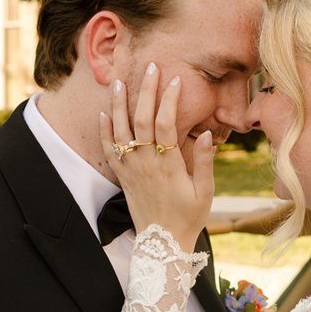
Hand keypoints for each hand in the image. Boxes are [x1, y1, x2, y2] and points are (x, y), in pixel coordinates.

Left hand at [99, 63, 213, 249]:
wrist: (162, 243)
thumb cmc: (188, 217)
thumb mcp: (205, 192)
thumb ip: (204, 162)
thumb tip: (207, 133)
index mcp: (168, 165)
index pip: (166, 124)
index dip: (169, 100)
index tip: (175, 80)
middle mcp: (146, 164)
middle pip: (142, 120)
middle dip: (146, 91)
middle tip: (151, 67)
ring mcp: (131, 170)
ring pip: (121, 131)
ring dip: (118, 105)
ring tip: (118, 82)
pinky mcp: (123, 177)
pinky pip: (109, 150)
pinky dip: (105, 131)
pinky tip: (103, 113)